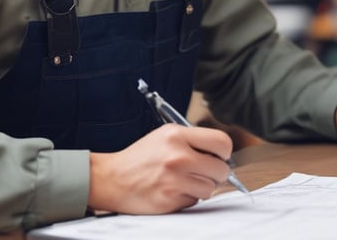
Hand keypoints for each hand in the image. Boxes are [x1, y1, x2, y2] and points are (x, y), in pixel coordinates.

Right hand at [87, 124, 232, 213]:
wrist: (112, 178)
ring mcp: (174, 180)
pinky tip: (174, 190)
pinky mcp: (170, 199)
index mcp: (176, 135)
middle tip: (205, 172)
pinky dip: (188, 197)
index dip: (224, 152)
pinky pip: (195, 201)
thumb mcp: (165, 136)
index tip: (219, 156)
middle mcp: (177, 156)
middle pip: (221, 169)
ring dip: (202, 187)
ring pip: (210, 188)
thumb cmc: (140, 157)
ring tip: (185, 180)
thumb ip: (192, 140)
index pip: (221, 142)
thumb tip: (222, 153)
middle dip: (217, 173)